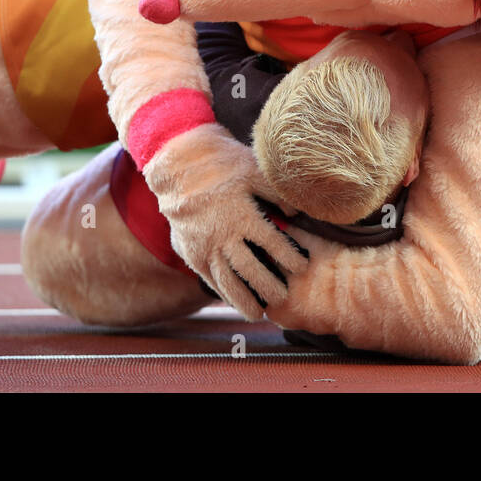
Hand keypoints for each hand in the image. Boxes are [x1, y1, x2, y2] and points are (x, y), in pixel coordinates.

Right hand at [146, 128, 307, 320]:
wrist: (178, 168)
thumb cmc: (221, 166)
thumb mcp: (253, 171)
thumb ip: (277, 194)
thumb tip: (296, 214)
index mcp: (243, 216)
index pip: (273, 244)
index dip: (289, 257)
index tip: (302, 266)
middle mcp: (224, 237)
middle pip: (251, 270)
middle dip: (270, 287)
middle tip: (284, 297)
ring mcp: (205, 247)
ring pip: (228, 282)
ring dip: (245, 300)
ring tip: (258, 314)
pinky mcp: (191, 253)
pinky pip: (209, 279)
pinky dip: (223, 293)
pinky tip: (233, 302)